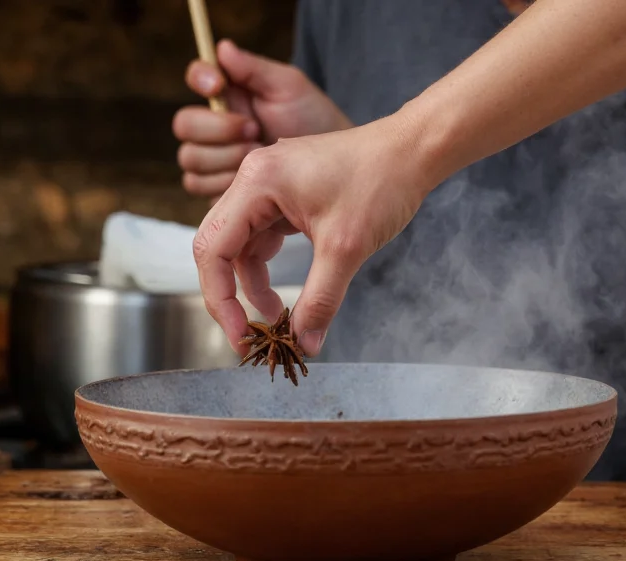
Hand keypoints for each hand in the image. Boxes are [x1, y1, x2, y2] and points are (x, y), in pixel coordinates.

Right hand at [172, 39, 351, 200]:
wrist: (331, 168)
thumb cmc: (312, 121)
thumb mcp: (289, 88)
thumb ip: (255, 69)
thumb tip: (222, 48)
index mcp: (228, 95)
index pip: (197, 77)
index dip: (201, 78)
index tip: (219, 85)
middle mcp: (213, 126)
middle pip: (185, 125)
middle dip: (219, 129)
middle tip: (255, 130)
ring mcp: (213, 160)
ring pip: (191, 159)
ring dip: (226, 158)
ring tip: (260, 155)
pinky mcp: (217, 190)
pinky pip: (202, 189)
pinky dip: (226, 184)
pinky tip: (255, 183)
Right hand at [192, 113, 431, 357]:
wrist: (413, 152)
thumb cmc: (382, 182)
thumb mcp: (346, 248)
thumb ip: (320, 300)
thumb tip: (304, 343)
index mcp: (257, 182)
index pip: (213, 249)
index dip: (219, 299)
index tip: (240, 335)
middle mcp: (254, 179)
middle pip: (219, 247)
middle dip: (231, 294)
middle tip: (250, 333)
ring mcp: (268, 185)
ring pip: (242, 246)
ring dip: (254, 284)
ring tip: (278, 318)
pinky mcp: (285, 195)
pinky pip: (263, 237)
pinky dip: (270, 267)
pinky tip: (286, 292)